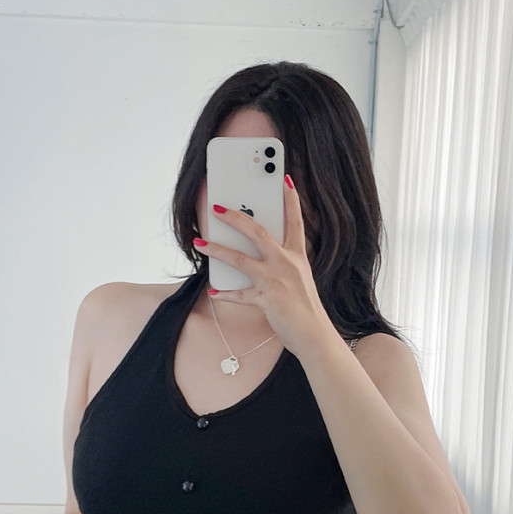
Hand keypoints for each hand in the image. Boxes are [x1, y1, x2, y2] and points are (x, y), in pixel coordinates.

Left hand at [195, 175, 336, 359]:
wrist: (313, 334)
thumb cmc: (305, 307)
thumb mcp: (300, 278)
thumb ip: (283, 263)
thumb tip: (261, 255)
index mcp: (297, 256)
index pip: (295, 221)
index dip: (291, 199)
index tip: (286, 179)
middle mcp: (286, 264)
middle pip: (258, 232)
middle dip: (235, 218)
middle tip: (218, 208)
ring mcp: (275, 281)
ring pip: (240, 259)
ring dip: (216, 250)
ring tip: (199, 243)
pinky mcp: (265, 299)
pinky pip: (238, 294)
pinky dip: (224, 293)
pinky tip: (212, 292)